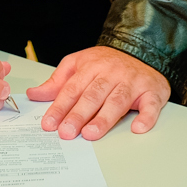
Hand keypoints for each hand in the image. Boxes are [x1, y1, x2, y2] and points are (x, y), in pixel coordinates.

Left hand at [27, 46, 169, 139]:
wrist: (143, 52)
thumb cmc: (107, 63)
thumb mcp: (79, 64)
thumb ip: (58, 81)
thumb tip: (34, 94)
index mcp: (91, 66)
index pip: (72, 89)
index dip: (59, 107)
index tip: (49, 124)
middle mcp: (111, 73)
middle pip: (92, 96)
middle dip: (77, 115)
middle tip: (66, 132)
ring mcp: (132, 82)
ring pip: (117, 101)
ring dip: (104, 119)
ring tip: (90, 134)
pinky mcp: (152, 91)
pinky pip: (150, 105)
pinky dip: (146, 117)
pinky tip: (137, 128)